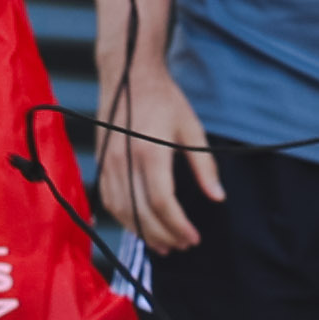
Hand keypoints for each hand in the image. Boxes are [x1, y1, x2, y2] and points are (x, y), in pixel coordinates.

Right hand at [96, 61, 222, 251]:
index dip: (178, 226)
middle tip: (182, 245)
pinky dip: (123, 218)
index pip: (161, 202)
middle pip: (141, 213)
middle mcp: (125, 161)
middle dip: (163, 235)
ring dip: (142, 233)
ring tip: (162, 244)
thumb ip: (204, 166)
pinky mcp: (101, 162)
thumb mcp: (191, 129)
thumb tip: (217, 197)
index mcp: (150, 152)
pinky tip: (139, 226)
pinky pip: (108, 200)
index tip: (193, 237)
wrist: (128, 74)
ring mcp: (108, 163)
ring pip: (121, 211)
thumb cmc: (163, 99)